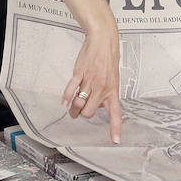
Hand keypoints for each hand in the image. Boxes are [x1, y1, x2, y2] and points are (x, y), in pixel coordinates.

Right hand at [60, 21, 122, 142]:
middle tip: (79, 112)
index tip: (115, 140)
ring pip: (79, 103)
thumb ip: (106, 93)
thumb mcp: (113, 78)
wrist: (103, 40)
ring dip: (73, 109)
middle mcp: (102, 88)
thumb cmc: (108, 58)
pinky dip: (66, 98)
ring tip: (71, 108)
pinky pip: (71, 89)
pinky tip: (64, 102)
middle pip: (89, 112)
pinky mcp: (80, 73)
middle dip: (82, 114)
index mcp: (112, 90)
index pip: (115, 113)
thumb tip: (100, 105)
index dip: (115, 128)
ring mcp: (90, 81)